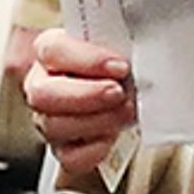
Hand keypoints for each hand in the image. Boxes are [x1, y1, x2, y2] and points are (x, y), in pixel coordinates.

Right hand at [25, 29, 134, 180]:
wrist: (131, 93)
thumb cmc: (123, 66)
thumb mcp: (124, 43)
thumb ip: (126, 39)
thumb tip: (151, 36)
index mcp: (52, 52)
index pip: (52, 50)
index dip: (85, 60)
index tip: (120, 65)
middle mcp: (44, 85)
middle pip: (42, 94)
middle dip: (85, 95)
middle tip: (118, 93)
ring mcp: (49, 119)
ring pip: (54, 126)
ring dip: (96, 121)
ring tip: (126, 113)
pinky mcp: (63, 148)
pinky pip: (70, 157)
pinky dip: (94, 150)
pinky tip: (113, 137)